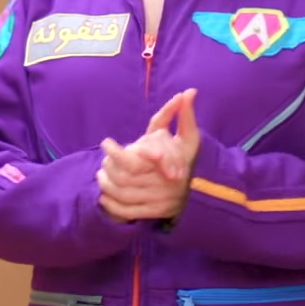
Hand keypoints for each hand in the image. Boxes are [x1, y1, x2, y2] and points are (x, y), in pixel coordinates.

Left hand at [96, 90, 200, 221]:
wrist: (203, 194)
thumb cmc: (189, 159)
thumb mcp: (190, 138)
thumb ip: (185, 116)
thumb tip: (189, 91)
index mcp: (168, 166)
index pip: (134, 162)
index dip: (117, 154)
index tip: (105, 142)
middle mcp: (162, 186)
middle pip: (124, 179)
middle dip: (110, 167)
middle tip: (104, 158)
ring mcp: (157, 201)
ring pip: (123, 195)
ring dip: (107, 185)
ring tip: (101, 174)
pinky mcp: (151, 214)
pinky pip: (126, 212)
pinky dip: (112, 205)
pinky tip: (103, 196)